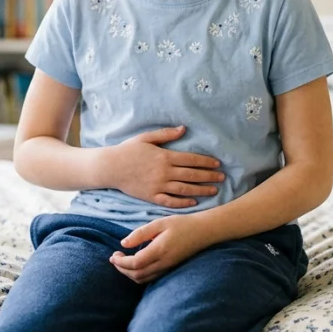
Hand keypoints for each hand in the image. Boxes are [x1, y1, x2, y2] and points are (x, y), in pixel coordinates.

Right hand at [102, 126, 223, 207]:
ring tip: (214, 191)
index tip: (217, 164)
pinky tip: (194, 202)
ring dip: (201, 190)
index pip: (191, 159)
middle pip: (192, 175)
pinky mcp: (151, 196)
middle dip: (209, 176)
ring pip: (184, 189)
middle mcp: (164, 172)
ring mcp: (158, 186)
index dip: (206, 162)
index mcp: (164, 156)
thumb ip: (166, 134)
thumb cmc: (128, 150)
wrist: (110, 167)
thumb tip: (183, 129)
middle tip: (222, 178)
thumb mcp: (146, 138)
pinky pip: (170, 201)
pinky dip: (183, 202)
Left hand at [111, 214, 212, 283]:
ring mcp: (167, 268)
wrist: (203, 232)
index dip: (120, 262)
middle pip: (137, 275)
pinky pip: (151, 278)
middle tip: (114, 258)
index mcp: (159, 250)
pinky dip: (139, 274)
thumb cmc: (182, 224)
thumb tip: (123, 244)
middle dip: (122, 269)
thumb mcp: (160, 223)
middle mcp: (163, 263)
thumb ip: (140, 233)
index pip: (134, 263)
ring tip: (122, 262)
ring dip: (129, 273)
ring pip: (143, 279)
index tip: (113, 256)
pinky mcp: (170, 268)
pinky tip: (135, 264)